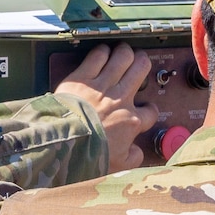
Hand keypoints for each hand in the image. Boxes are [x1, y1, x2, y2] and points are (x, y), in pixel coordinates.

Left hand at [55, 43, 157, 171]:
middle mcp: (120, 99)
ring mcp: (101, 86)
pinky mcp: (82, 78)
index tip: (146, 110)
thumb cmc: (90, 154)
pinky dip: (102, 51)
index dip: (150, 110)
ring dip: (126, 52)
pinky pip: (98, 57)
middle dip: (142, 63)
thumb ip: (133, 157)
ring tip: (124, 51)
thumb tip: (137, 153)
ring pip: (123, 58)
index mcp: (130, 121)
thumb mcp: (118, 163)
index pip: (150, 112)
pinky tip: (103, 51)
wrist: (64, 143)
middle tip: (140, 62)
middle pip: (141, 70)